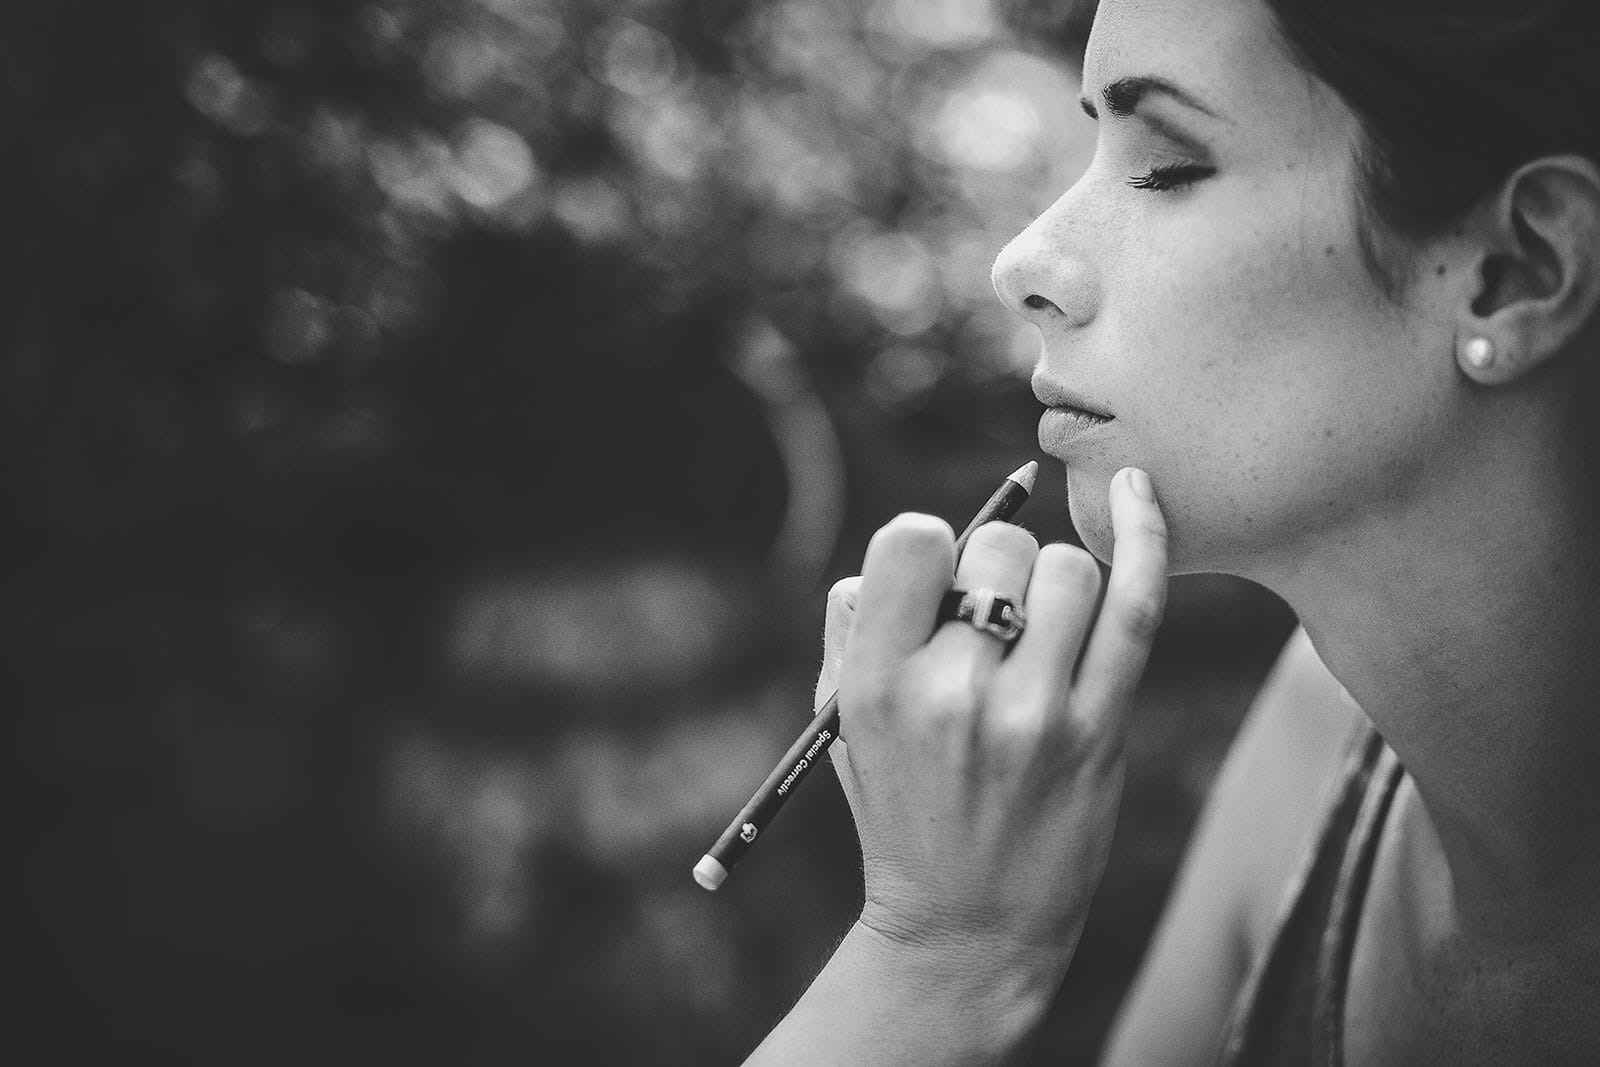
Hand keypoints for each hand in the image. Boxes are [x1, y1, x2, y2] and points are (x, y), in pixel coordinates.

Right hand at [817, 466, 1168, 971]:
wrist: (965, 928)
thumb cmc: (899, 805)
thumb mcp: (841, 718)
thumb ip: (857, 621)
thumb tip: (920, 546)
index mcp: (875, 682)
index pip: (913, 539)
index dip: (931, 551)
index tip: (938, 592)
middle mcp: (952, 693)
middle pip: (999, 548)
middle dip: (997, 572)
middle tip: (992, 632)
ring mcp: (1033, 714)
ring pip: (1069, 568)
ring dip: (1055, 585)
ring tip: (1039, 639)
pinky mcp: (1101, 731)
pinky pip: (1136, 605)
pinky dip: (1144, 537)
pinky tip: (1138, 490)